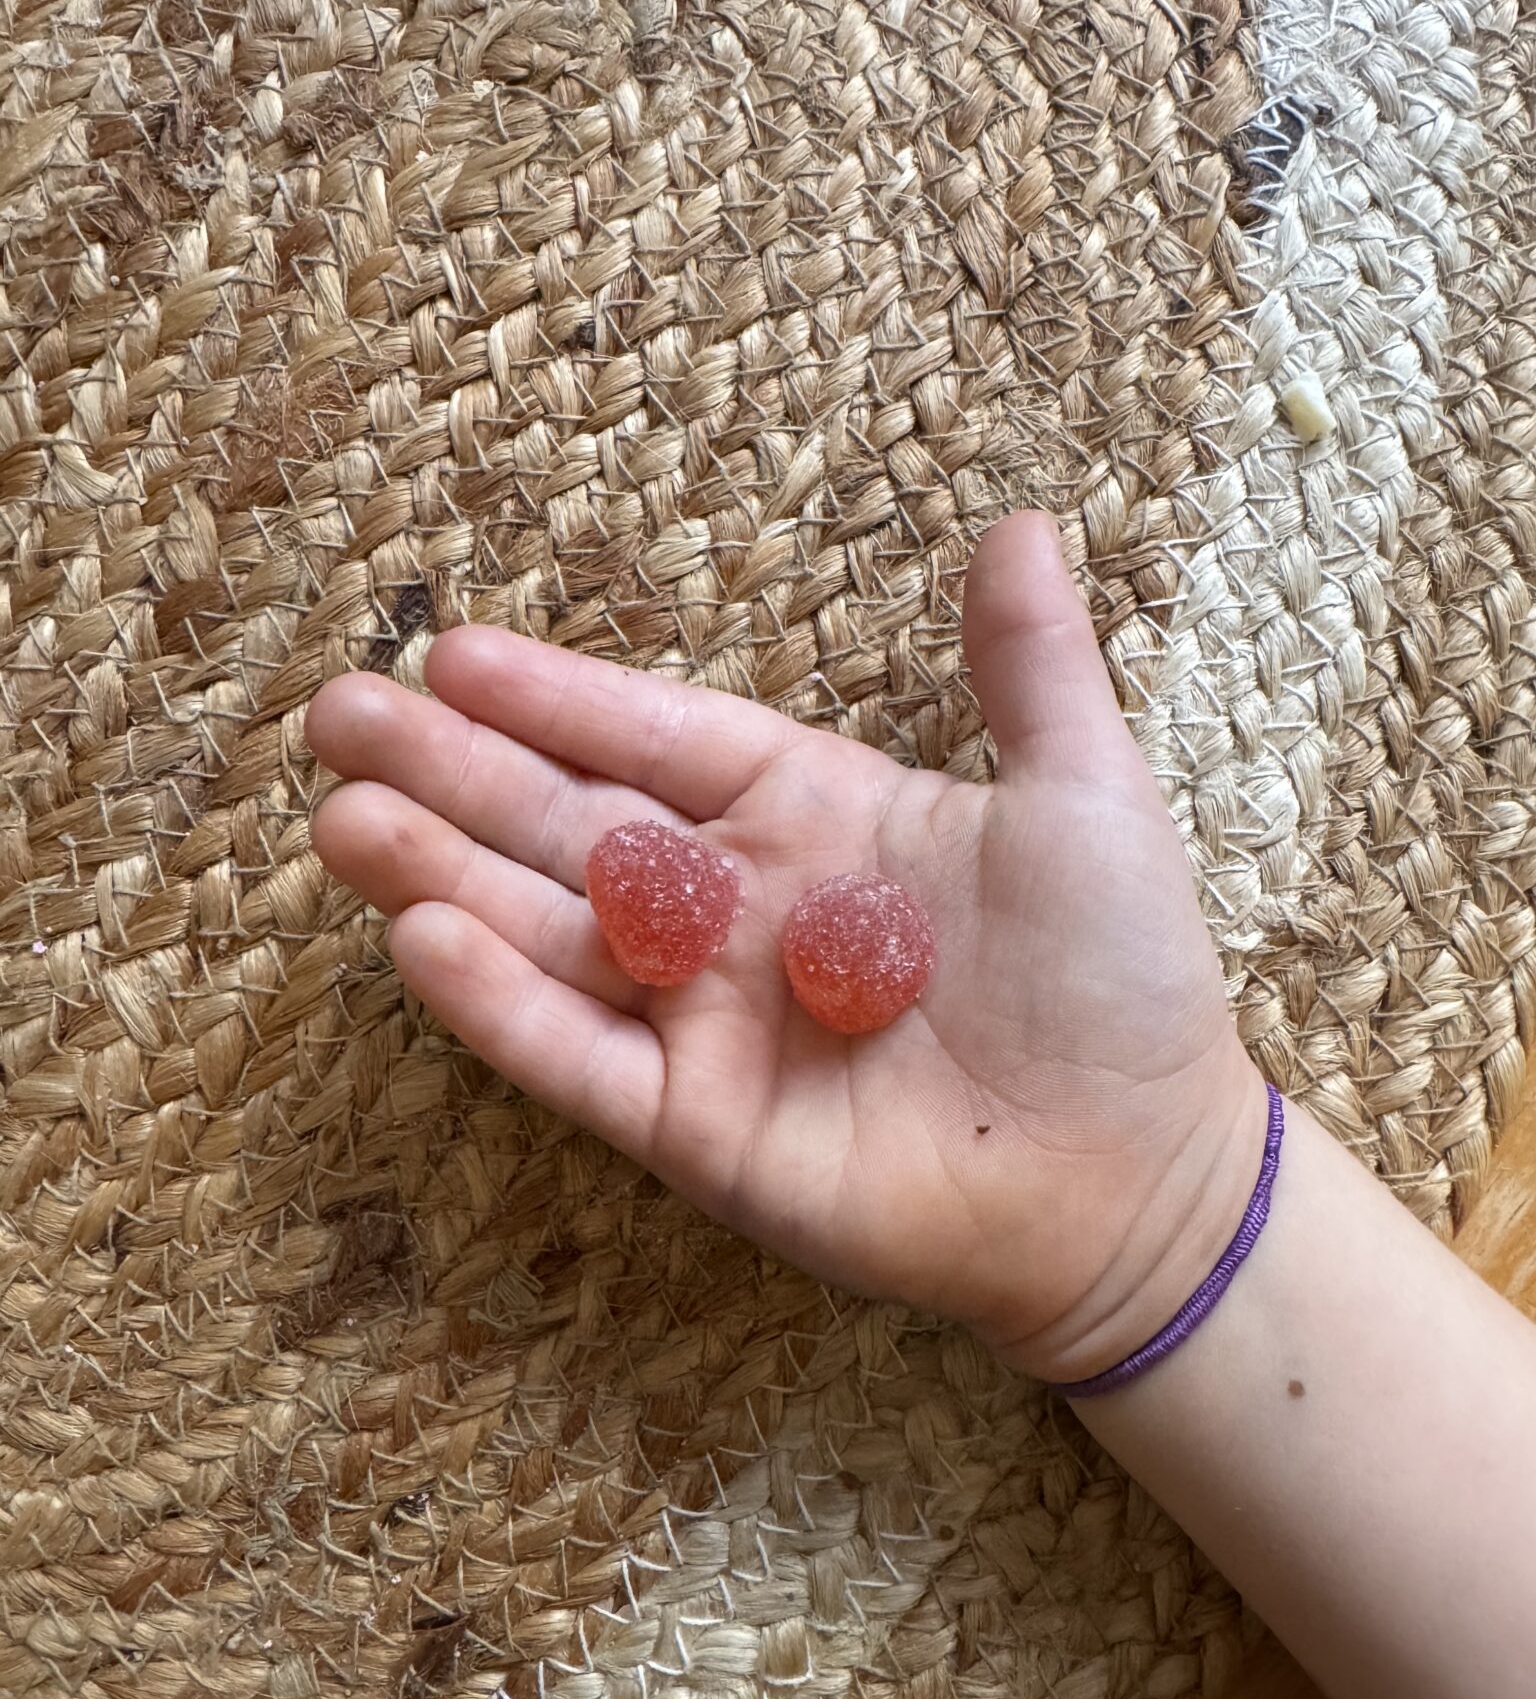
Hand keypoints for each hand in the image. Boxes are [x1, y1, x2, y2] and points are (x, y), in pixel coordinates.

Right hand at [305, 514, 1266, 1379]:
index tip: (456, 648)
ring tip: (339, 814)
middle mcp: (740, 913)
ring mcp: (710, 1025)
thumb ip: (1030, 668)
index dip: (561, 696)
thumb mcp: (1085, 798)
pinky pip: (581, 1060)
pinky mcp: (699, 1131)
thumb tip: (1017, 522)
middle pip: (569, 824)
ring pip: (549, 935)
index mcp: (816, 818)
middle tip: (340, 709)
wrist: (1142, 1177)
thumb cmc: (1124, 984)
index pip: (659, 740)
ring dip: (442, 874)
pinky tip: (418, 939)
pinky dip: (501, 1006)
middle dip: (454, 769)